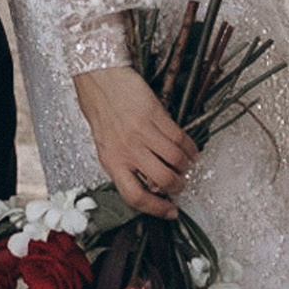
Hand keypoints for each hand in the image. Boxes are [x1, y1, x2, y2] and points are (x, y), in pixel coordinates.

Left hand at [75, 63, 198, 221]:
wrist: (98, 77)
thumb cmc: (100, 109)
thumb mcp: (105, 144)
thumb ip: (124, 163)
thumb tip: (149, 182)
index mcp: (111, 161)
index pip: (135, 196)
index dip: (156, 209)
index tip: (170, 211)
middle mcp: (127, 150)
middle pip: (163, 180)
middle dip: (178, 186)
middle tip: (180, 182)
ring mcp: (141, 132)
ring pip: (175, 160)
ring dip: (186, 166)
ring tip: (186, 164)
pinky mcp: (155, 115)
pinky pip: (179, 138)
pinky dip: (189, 147)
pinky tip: (190, 149)